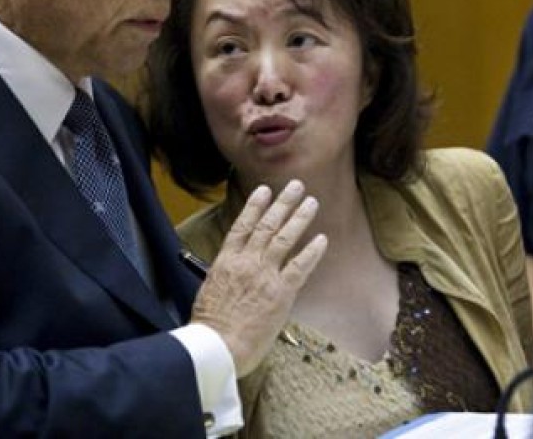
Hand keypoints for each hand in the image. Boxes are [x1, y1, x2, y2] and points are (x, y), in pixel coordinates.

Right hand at [191, 180, 326, 376]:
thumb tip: (235, 272)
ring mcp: (265, 275)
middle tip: (296, 186)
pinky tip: (322, 239)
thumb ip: (226, 277)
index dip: (255, 206)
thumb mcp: (210, 291)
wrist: (218, 346)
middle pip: (267, 225)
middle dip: (283, 203)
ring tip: (311, 202)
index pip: (242, 225)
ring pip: (285, 238)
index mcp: (226, 261)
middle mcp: (247, 262)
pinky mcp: (281, 293)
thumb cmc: (210, 326)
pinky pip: (300, 266)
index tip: (264, 190)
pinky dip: (312, 251)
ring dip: (300, 218)